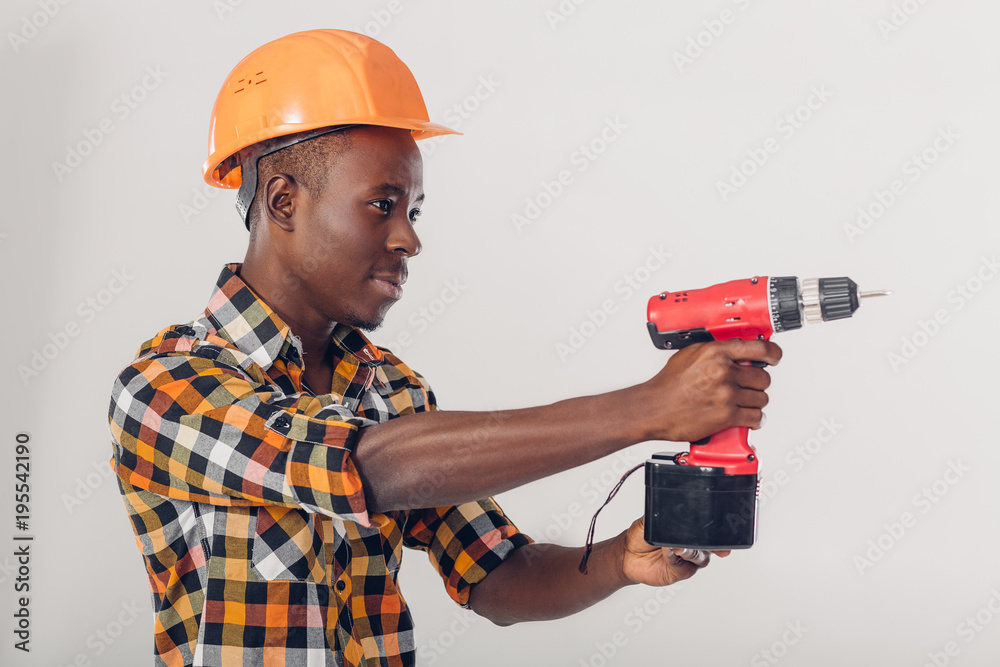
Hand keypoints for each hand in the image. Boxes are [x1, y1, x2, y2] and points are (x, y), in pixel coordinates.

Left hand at [618, 517, 729, 586]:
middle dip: (713, 546)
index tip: (726, 533)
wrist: (626, 553)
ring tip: (675, 546)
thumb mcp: (651, 519)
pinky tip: (667, 552)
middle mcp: (692, 547)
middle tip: (706, 544)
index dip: (720, 534)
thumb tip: (676, 512)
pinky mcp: (680, 572)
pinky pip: (684, 566)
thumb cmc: (641, 536)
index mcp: (689, 532)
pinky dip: (675, 558)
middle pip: (710, 546)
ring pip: (700, 557)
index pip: (709, 533)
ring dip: (689, 550)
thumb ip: (664, 514)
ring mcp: (687, 561)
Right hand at [635, 339, 781, 442]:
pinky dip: (754, 419)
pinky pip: (755, 417)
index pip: (759, 348)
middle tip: (747, 386)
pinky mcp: (727, 415)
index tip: (774, 357)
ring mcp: (727, 394)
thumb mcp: (690, 355)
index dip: (773, 353)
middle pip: (763, 377)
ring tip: (742, 402)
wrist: (654, 408)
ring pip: (761, 398)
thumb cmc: (668, 384)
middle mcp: (724, 372)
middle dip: (757, 383)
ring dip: (754, 402)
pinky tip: (747, 417)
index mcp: (716, 353)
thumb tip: (735, 352)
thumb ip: (716, 352)